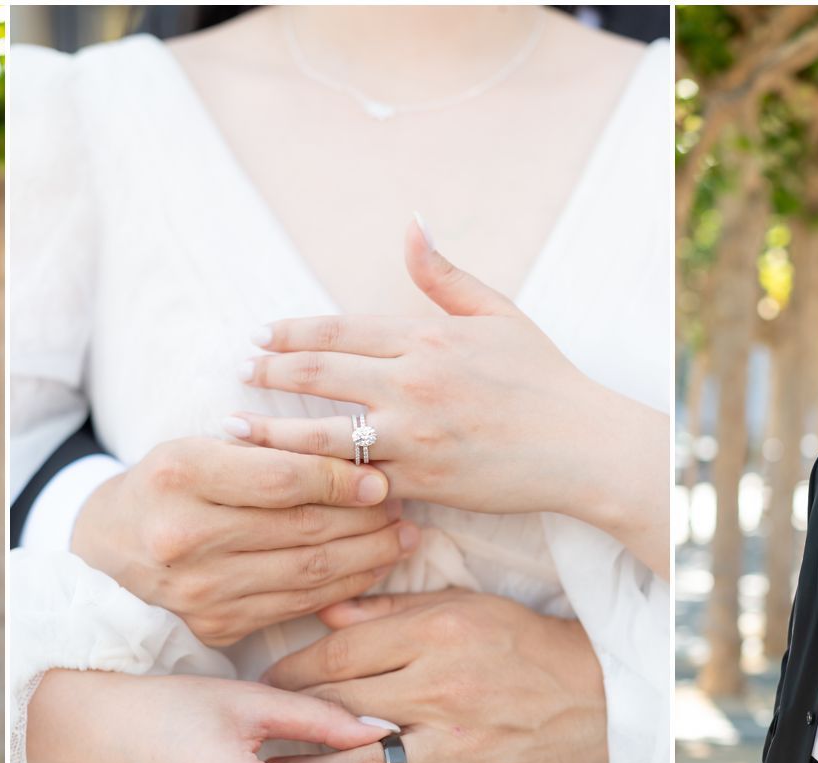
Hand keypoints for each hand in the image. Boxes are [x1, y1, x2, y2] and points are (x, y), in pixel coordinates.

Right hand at [71, 436, 417, 645]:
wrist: (104, 555)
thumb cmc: (162, 488)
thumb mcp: (195, 449)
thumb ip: (263, 452)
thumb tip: (354, 463)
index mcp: (179, 474)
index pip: (280, 479)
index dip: (339, 480)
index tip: (380, 477)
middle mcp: (186, 536)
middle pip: (301, 529)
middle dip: (364, 519)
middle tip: (403, 506)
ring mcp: (201, 589)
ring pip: (307, 574)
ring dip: (366, 557)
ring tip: (401, 537)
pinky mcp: (215, 625)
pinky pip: (296, 606)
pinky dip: (342, 589)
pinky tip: (369, 570)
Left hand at [230, 219, 669, 575]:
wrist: (582, 446)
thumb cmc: (543, 379)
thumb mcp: (498, 314)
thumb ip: (445, 275)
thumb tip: (411, 226)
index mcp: (427, 338)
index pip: (339, 330)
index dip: (291, 332)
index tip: (258, 335)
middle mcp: (413, 383)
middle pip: (318, 375)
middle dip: (269, 373)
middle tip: (237, 373)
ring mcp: (413, 436)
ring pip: (322, 434)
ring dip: (271, 431)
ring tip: (234, 429)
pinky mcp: (420, 481)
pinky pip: (355, 481)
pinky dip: (316, 479)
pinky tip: (284, 480)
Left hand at [260, 589, 607, 762]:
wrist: (599, 695)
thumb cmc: (520, 642)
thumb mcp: (458, 605)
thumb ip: (385, 612)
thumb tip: (322, 611)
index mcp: (432, 634)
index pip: (333, 658)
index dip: (285, 676)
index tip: (261, 689)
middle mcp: (441, 691)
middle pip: (336, 717)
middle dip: (285, 733)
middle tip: (249, 744)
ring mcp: (459, 750)